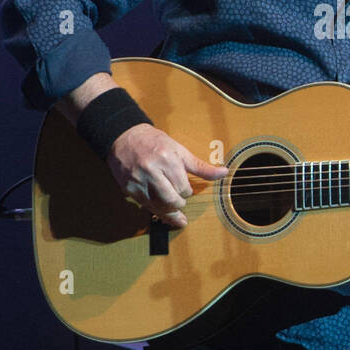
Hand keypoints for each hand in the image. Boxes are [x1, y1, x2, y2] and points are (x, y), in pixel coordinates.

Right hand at [106, 124, 228, 229]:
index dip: (186, 190)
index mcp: (167, 159)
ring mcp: (138, 180)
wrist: (124, 137)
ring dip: (168, 211)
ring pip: (158, 207)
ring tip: (174, 212)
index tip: (184, 187)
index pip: (183, 188)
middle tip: (179, 200)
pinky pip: (145, 206)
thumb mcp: (180, 150)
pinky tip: (161, 211)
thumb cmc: (155, 142)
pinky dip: (155, 210)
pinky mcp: (129, 188)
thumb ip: (201, 166)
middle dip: (178, 203)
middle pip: (172, 200)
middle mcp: (152, 170)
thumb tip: (224, 173)